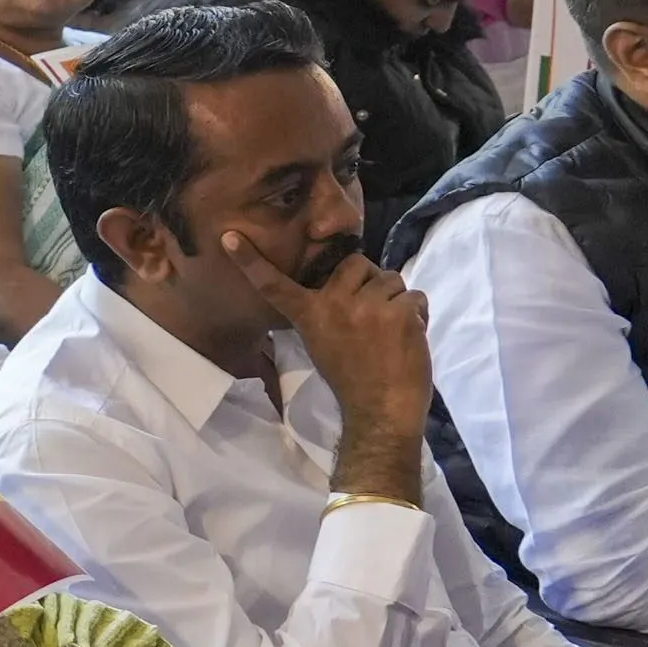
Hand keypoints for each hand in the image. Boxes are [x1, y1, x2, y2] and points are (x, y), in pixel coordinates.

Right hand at [214, 225, 430, 474]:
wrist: (380, 409)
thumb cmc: (351, 379)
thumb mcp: (321, 343)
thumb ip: (326, 311)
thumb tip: (346, 284)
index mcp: (309, 315)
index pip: (275, 285)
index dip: (250, 261)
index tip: (230, 237)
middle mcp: (334, 304)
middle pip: (358, 264)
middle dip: (369, 281)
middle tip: (371, 312)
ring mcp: (369, 306)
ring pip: (391, 279)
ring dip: (396, 299)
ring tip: (392, 329)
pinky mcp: (401, 312)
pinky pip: (415, 296)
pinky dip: (417, 314)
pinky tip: (409, 336)